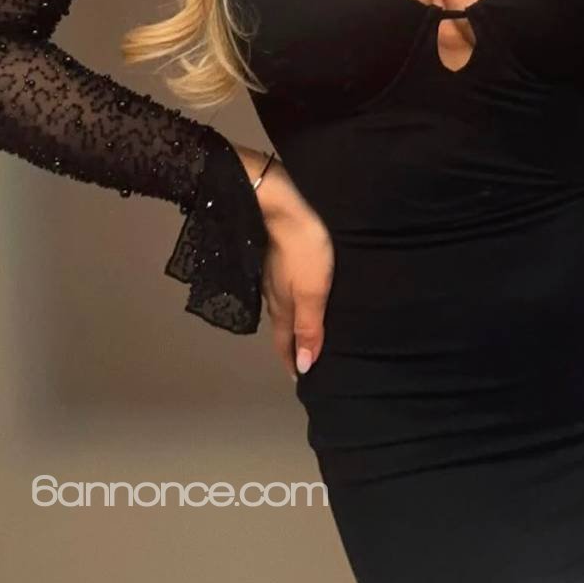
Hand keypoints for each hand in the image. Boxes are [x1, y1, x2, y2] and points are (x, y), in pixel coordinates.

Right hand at [251, 159, 333, 380]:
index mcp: (282, 306)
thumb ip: (308, 327)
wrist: (281, 202)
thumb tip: (303, 366)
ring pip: (280, 305)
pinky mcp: (274, 254)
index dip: (292, 362)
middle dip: (291, 345)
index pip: (285, 343)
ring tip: (302, 329)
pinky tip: (295, 291)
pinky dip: (290, 299)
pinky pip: (281, 286)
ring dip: (291, 321)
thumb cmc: (303, 248)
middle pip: (281, 326)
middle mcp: (272, 294)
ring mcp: (270, 273)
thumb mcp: (312, 291)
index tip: (300, 380)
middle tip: (303, 359)